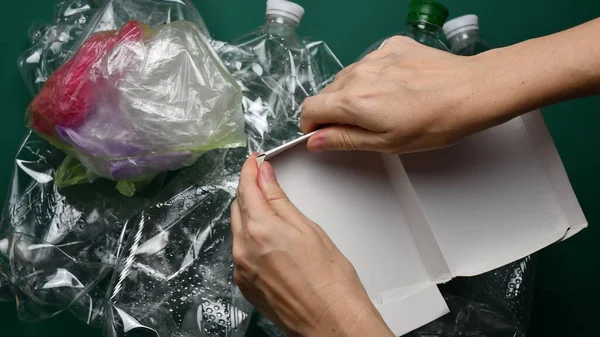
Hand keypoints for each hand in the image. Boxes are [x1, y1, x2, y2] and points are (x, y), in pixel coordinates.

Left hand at [231, 155, 393, 336]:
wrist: (331, 321)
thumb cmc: (330, 280)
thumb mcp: (308, 228)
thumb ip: (280, 199)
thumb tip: (265, 176)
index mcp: (260, 229)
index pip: (247, 188)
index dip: (249, 169)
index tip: (254, 160)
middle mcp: (243, 249)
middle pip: (238, 207)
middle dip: (250, 191)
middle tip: (266, 181)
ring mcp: (241, 269)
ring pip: (238, 230)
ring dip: (250, 215)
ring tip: (273, 212)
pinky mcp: (245, 285)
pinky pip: (240, 252)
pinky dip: (250, 239)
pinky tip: (270, 240)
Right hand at [300, 36, 511, 153]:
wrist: (472, 91)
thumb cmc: (435, 121)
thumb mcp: (385, 143)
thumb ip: (343, 139)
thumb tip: (315, 140)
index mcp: (353, 100)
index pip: (310, 108)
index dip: (312, 125)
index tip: (324, 133)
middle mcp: (358, 73)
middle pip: (327, 93)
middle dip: (335, 111)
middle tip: (362, 126)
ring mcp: (375, 57)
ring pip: (348, 77)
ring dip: (354, 93)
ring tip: (385, 107)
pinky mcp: (392, 47)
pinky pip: (370, 63)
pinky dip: (374, 76)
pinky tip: (397, 88)